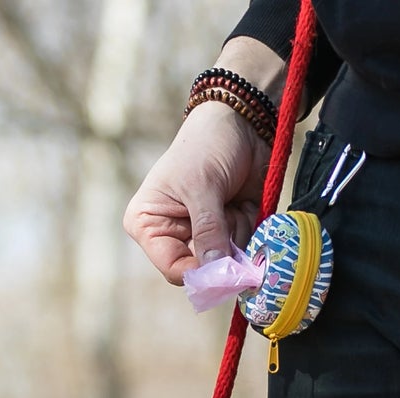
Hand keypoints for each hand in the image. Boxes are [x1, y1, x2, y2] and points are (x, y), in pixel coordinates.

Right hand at [123, 101, 266, 284]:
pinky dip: (250, 229)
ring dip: (239, 235)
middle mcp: (172, 235)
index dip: (199, 274)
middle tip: (231, 219)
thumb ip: (208, 230)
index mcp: (149, 225)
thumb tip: (216, 273)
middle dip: (223, 251)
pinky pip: (245, 249)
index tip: (226, 270)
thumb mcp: (202, 187)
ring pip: (227, 262)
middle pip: (202, 270)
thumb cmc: (207, 145)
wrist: (241, 121)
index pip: (172, 268)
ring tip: (233, 202)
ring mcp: (202, 234)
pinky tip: (243, 205)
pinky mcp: (228, 231)